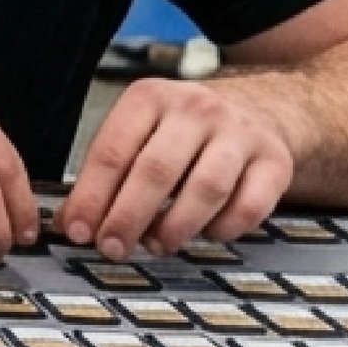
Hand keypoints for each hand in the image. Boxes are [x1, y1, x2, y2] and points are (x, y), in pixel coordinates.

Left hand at [61, 77, 297, 260]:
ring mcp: (239, 132)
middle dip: (128, 217)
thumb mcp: (139, 132)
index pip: (112, 151)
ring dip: (176, 226)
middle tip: (112, 248)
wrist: (260, 108)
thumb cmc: (184, 130)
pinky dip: (225, 228)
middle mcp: (195, 108)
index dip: (91, 197)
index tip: (78, 231)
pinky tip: (207, 234)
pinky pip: (250, 205)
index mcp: (149, 98)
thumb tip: (72, 224)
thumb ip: (105, 174)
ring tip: (157, 245)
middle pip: (156, 170)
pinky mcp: (275, 160)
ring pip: (205, 188)